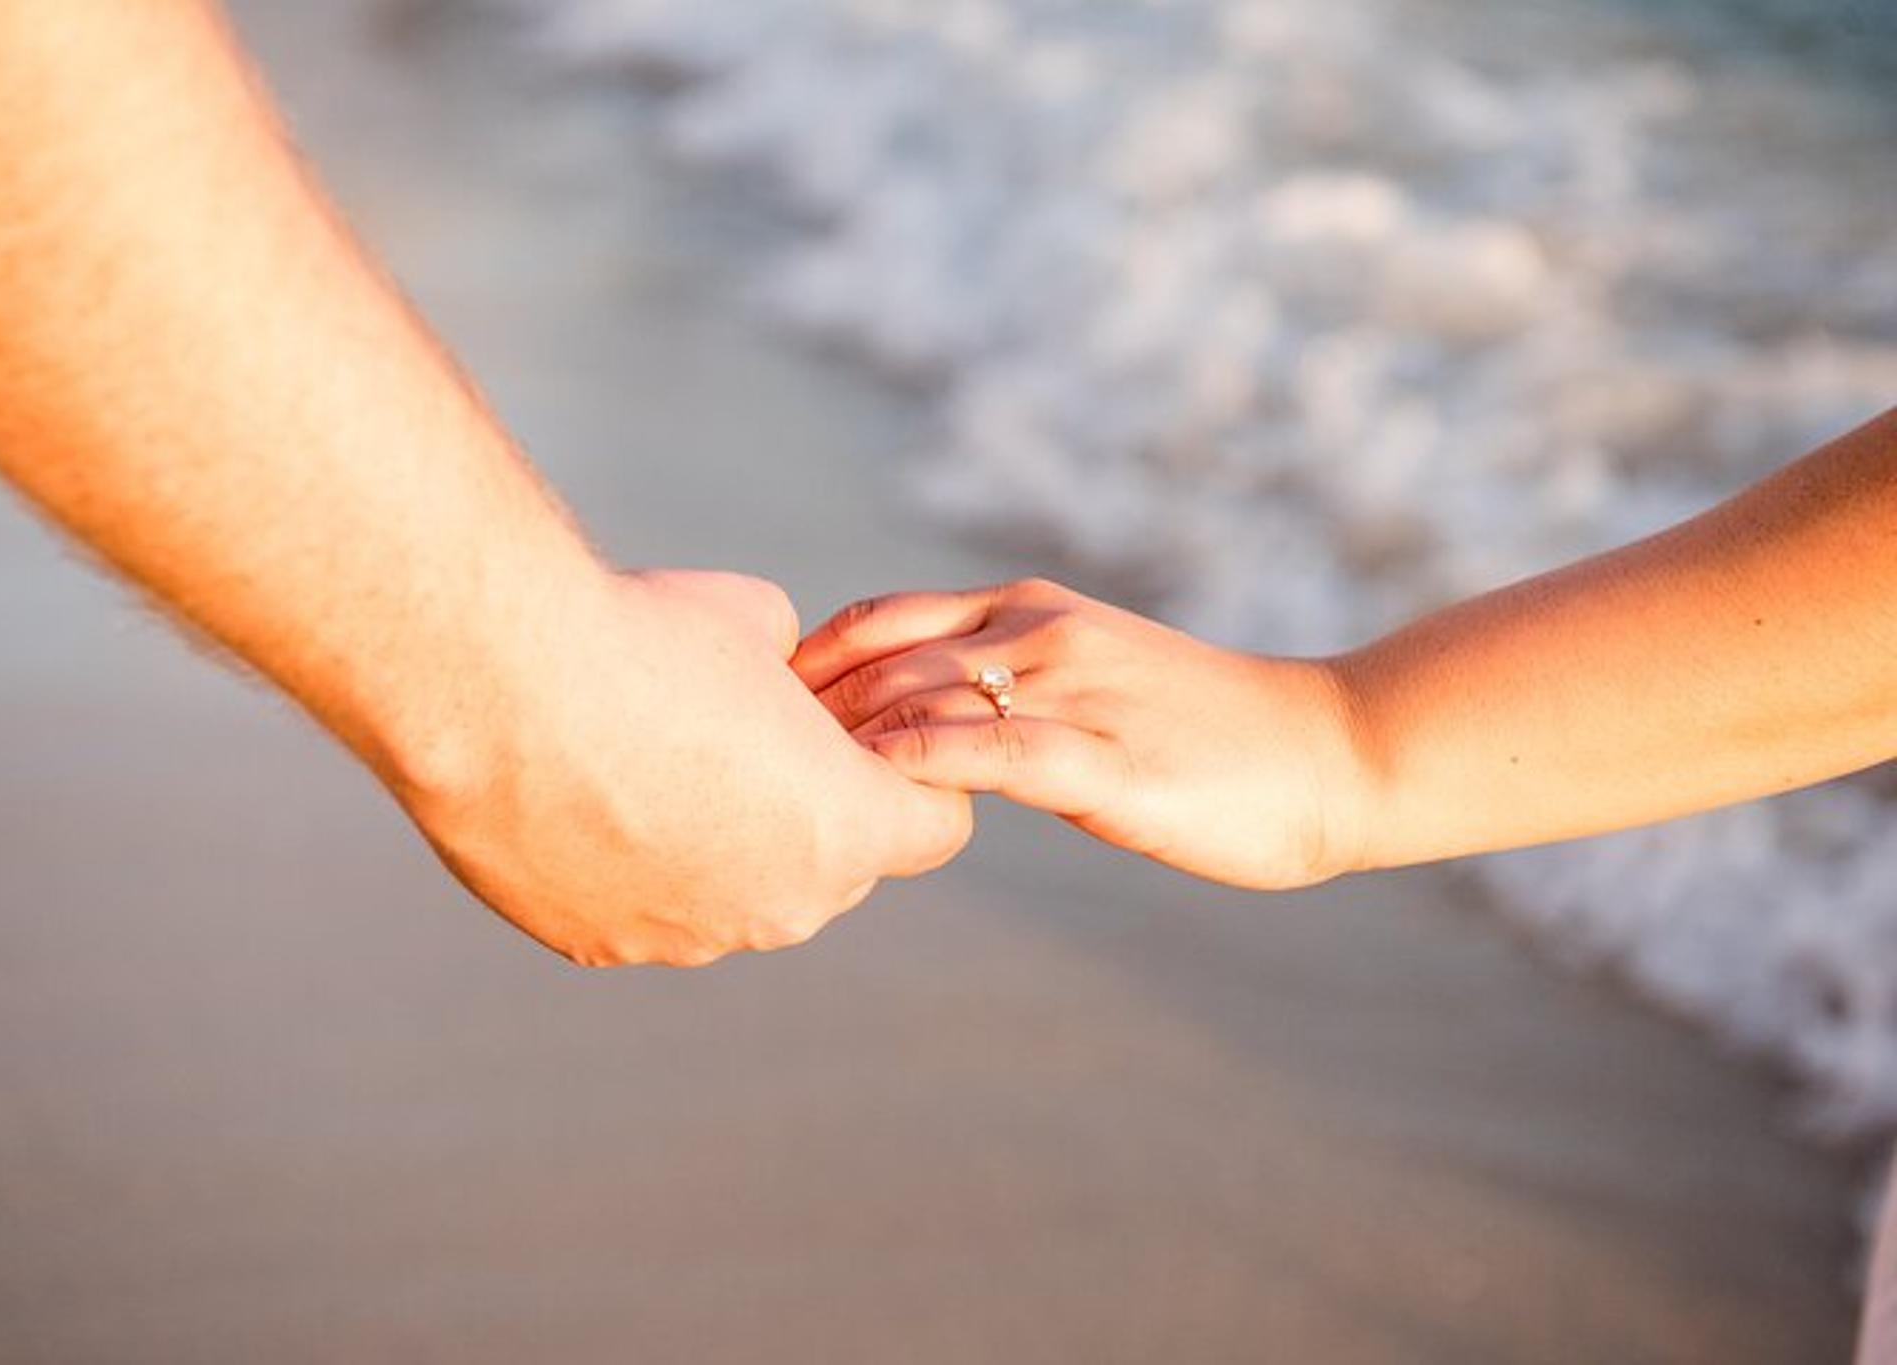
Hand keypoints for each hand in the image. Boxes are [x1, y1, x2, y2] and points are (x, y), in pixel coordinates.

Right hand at [394, 568, 973, 966]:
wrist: (494, 683)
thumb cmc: (640, 635)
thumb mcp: (757, 620)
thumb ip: (798, 672)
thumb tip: (782, 677)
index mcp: (847, 829)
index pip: (937, 826)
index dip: (908, 774)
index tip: (858, 733)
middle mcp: (780, 907)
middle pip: (834, 866)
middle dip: (811, 808)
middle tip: (744, 734)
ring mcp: (688, 939)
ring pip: (736, 895)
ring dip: (717, 843)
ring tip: (645, 755)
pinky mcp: (599, 947)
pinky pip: (647, 910)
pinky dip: (632, 865)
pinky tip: (581, 794)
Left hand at [793, 579, 1371, 890]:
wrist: (1326, 751)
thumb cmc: (1206, 731)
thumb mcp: (1089, 685)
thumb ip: (1006, 688)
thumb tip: (919, 725)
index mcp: (1030, 608)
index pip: (883, 622)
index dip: (807, 664)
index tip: (750, 715)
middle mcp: (1040, 632)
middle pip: (882, 658)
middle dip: (801, 710)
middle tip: (733, 758)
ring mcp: (1073, 689)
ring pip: (924, 695)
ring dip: (840, 735)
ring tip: (775, 778)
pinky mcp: (1105, 759)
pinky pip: (993, 750)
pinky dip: (922, 760)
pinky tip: (873, 783)